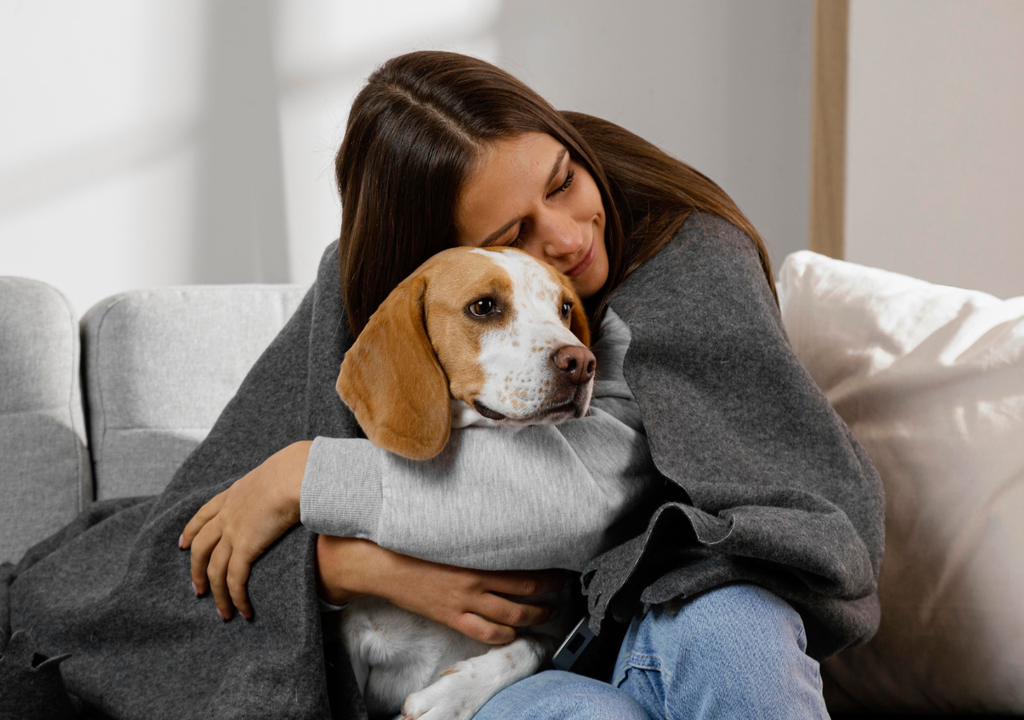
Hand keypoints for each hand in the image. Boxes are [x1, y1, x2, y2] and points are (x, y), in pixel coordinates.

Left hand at [180, 441, 311, 620]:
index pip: (204, 514)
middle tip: (197, 589)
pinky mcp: (245, 547)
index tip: (183, 544)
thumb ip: (276, 483)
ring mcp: (233, 531)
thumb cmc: (297, 469)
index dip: (191, 531)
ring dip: (216, 593)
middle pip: (201, 546)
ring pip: (214, 569)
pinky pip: (234, 580)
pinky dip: (236, 598)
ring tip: (221, 612)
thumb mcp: (277, 472)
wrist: (296, 474)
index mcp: (234, 493)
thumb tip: (291, 486)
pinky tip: (243, 611)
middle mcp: (228, 513)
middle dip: (196, 570)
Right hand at [315, 535, 567, 643]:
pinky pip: (485, 633)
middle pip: (526, 591)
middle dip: (550, 593)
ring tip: (548, 614)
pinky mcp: (451, 617)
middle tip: (563, 590)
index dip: (548, 569)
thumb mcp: (452, 532)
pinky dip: (504, 637)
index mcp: (478, 556)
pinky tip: (514, 634)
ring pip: (511, 617)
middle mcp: (477, 581)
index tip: (562, 566)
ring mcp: (465, 602)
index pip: (525, 564)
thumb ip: (477, 533)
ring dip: (535, 617)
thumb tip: (502, 522)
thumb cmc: (416, 542)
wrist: (384, 563)